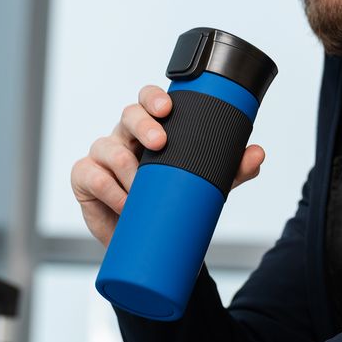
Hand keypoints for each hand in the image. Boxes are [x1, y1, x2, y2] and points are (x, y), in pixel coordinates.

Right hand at [71, 84, 266, 245]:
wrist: (147, 243)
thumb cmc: (170, 201)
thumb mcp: (206, 185)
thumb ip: (232, 170)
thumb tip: (257, 154)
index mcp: (151, 130)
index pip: (149, 102)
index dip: (154, 98)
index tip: (168, 108)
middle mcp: (125, 137)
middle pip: (127, 115)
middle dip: (143, 124)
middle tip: (160, 143)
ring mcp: (102, 157)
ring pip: (108, 147)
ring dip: (127, 166)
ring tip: (142, 187)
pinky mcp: (85, 179)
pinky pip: (92, 176)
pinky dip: (109, 189)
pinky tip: (123, 201)